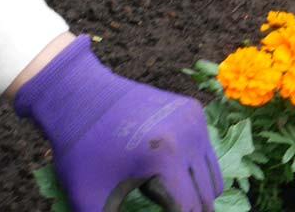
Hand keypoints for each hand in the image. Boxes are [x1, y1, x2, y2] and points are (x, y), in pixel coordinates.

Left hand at [14, 35, 220, 211]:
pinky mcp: (194, 111)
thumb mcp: (89, 199)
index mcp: (165, 158)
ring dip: (195, 195)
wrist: (80, 95)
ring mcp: (195, 121)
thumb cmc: (81, 151)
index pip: (188, 210)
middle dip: (187, 211)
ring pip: (214, 178)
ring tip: (166, 198)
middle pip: (206, 197)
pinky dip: (194, 171)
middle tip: (159, 205)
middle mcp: (189, 136)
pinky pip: (207, 154)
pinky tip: (168, 173)